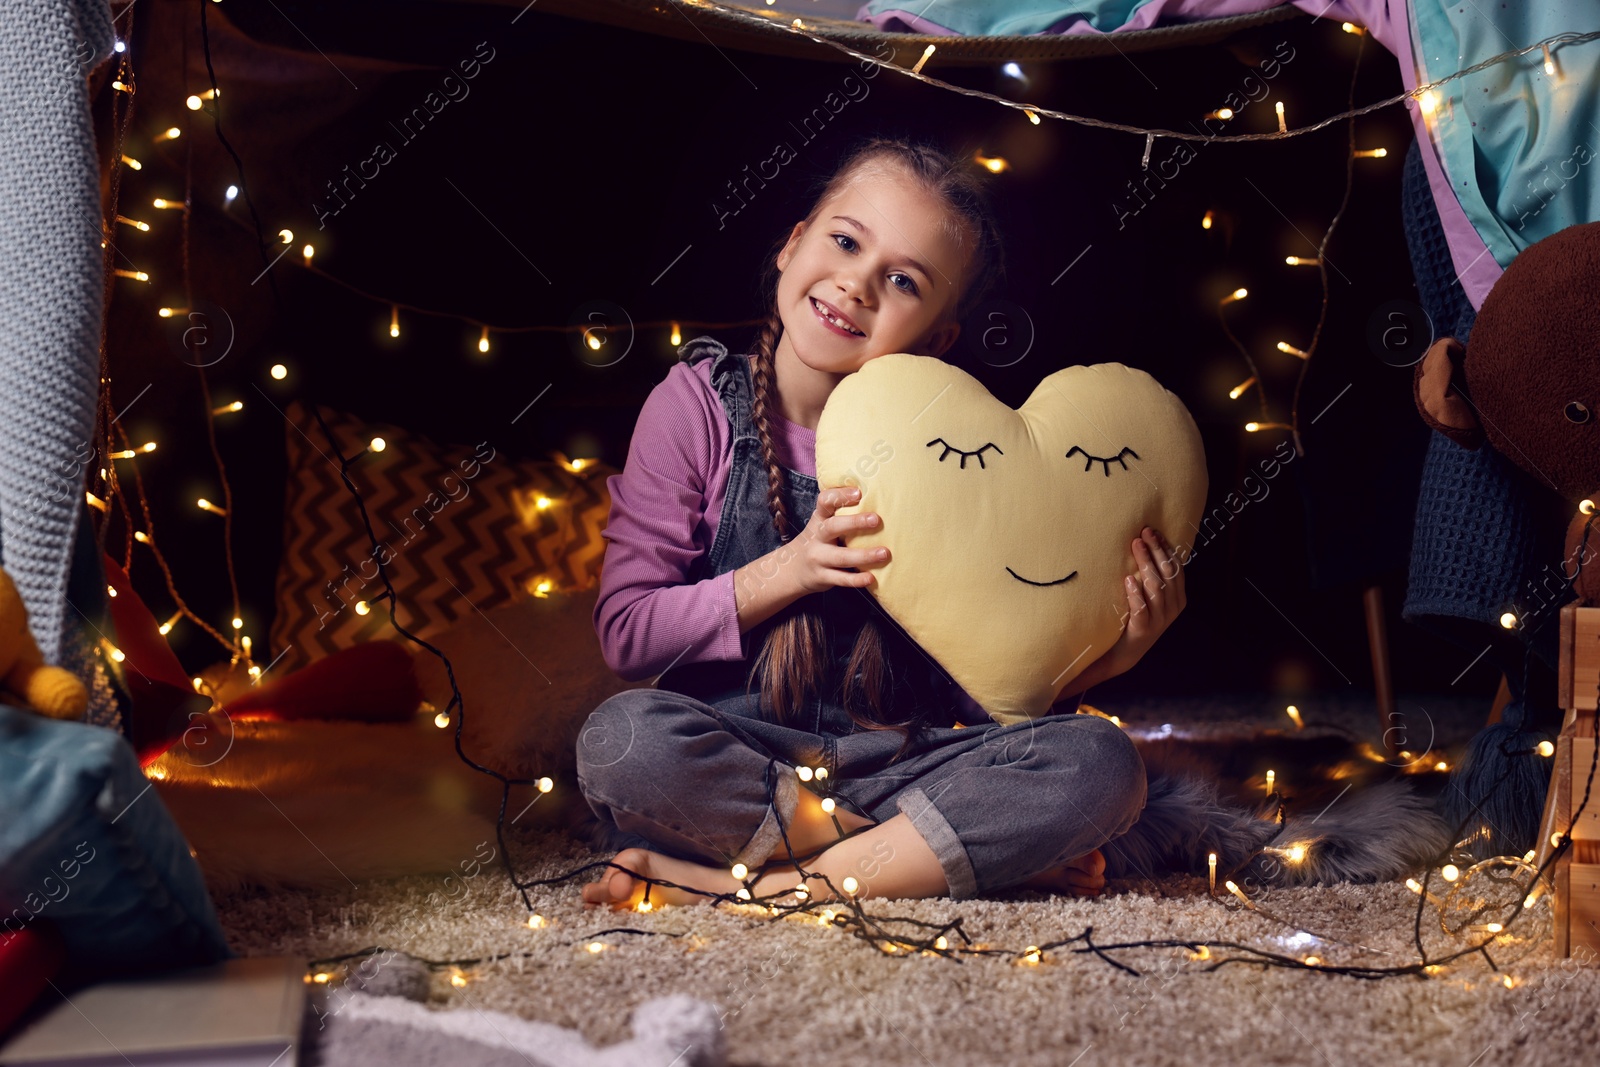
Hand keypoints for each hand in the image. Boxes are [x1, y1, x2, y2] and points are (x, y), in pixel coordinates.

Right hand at [786, 485, 889, 595]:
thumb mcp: (822, 524)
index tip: (858, 492)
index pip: (824, 502)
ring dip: (863, 555)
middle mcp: (817, 537)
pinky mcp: (822, 577)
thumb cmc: (818, 541)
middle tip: (876, 519)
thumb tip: (874, 495)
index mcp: (819, 519)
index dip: (840, 496)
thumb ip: (840, 513)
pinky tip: (871, 578)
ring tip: (884, 553)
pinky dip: (856, 579)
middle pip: (832, 527)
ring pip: (841, 557)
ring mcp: (818, 558)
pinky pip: (841, 578)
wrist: (792, 569)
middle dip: (854, 523)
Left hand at [1099, 525, 1185, 676]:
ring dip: (1146, 564)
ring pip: (1156, 587)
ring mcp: (1159, 620)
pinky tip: (1128, 579)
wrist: (1123, 653)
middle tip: (1144, 532)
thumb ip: (1153, 577)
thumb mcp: (1150, 597)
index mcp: (1178, 598)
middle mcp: (1172, 608)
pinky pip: (1141, 608)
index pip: (1176, 568)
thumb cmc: (1135, 618)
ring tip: (1136, 546)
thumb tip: (1146, 544)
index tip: (1155, 531)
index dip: (1166, 549)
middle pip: (1167, 574)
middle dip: (1156, 551)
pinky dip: (1135, 593)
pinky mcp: (1143, 630)